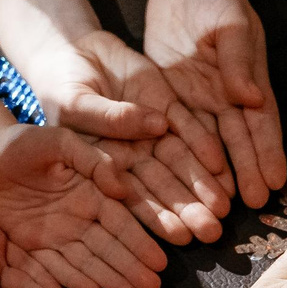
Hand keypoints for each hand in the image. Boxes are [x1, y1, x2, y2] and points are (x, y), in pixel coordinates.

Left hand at [0, 123, 167, 287]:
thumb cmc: (24, 142)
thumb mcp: (61, 142)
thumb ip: (93, 161)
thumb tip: (122, 189)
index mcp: (93, 191)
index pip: (122, 221)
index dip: (141, 241)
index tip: (160, 261)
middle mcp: (81, 216)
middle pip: (111, 247)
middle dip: (133, 268)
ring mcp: (59, 234)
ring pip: (90, 261)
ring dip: (112, 279)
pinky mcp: (35, 246)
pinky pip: (57, 267)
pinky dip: (75, 280)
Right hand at [19, 30, 231, 243]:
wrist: (74, 50)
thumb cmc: (62, 85)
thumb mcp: (76, 103)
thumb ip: (110, 119)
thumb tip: (157, 127)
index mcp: (106, 165)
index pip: (134, 197)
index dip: (156, 218)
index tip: (180, 237)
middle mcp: (135, 154)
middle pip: (164, 186)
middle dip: (188, 209)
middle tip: (212, 232)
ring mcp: (153, 131)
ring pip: (182, 162)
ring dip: (202, 184)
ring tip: (224, 207)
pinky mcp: (168, 105)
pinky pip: (190, 127)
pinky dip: (204, 144)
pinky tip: (221, 165)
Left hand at [146, 0, 286, 208]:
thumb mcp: (231, 22)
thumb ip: (238, 59)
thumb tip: (250, 98)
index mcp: (248, 83)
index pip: (262, 123)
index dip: (269, 153)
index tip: (277, 182)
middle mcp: (226, 101)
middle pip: (237, 144)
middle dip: (246, 175)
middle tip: (253, 207)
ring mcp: (199, 105)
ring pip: (207, 148)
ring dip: (215, 178)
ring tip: (220, 208)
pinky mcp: (169, 103)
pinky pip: (175, 138)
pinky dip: (182, 163)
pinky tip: (182, 188)